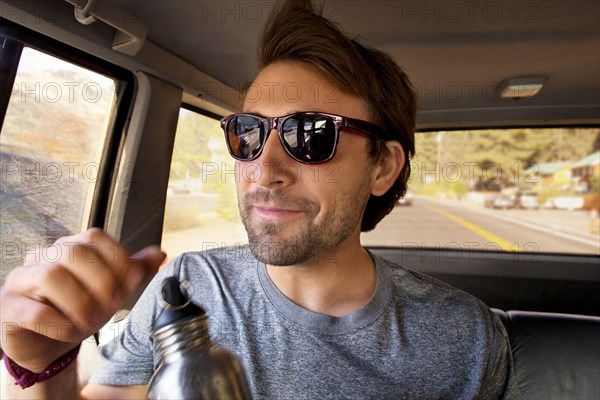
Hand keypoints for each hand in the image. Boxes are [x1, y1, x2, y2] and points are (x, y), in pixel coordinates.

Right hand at [0, 228, 164, 371]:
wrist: (48, 344)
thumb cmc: (78, 310)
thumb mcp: (112, 290)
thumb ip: (133, 271)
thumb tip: (159, 254)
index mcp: (70, 247)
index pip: (95, 237)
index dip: (117, 259)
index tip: (128, 283)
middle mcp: (44, 257)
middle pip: (74, 253)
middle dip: (101, 282)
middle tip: (112, 306)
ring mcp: (22, 280)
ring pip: (51, 276)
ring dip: (80, 303)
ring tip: (91, 321)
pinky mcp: (9, 308)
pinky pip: (33, 311)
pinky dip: (59, 324)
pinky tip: (71, 331)